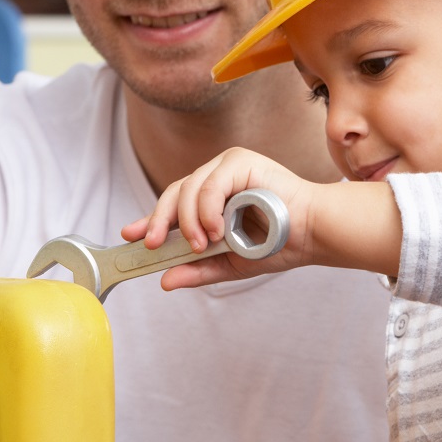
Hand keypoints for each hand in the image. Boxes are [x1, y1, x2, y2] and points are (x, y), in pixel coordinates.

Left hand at [121, 148, 316, 289]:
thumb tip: (165, 280)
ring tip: (201, 244)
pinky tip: (215, 230)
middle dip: (160, 221)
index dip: (150, 218)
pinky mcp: (240, 161)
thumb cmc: (279, 244)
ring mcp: (228, 165)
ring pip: (188, 188)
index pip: (175, 203)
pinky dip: (207, 209)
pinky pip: (210, 184)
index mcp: (215, 196)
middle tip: (153, 246)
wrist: (312, 234)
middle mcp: (218, 175)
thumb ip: (199, 269)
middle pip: (175, 192)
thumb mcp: (231, 263)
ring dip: (188, 221)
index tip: (129, 235)